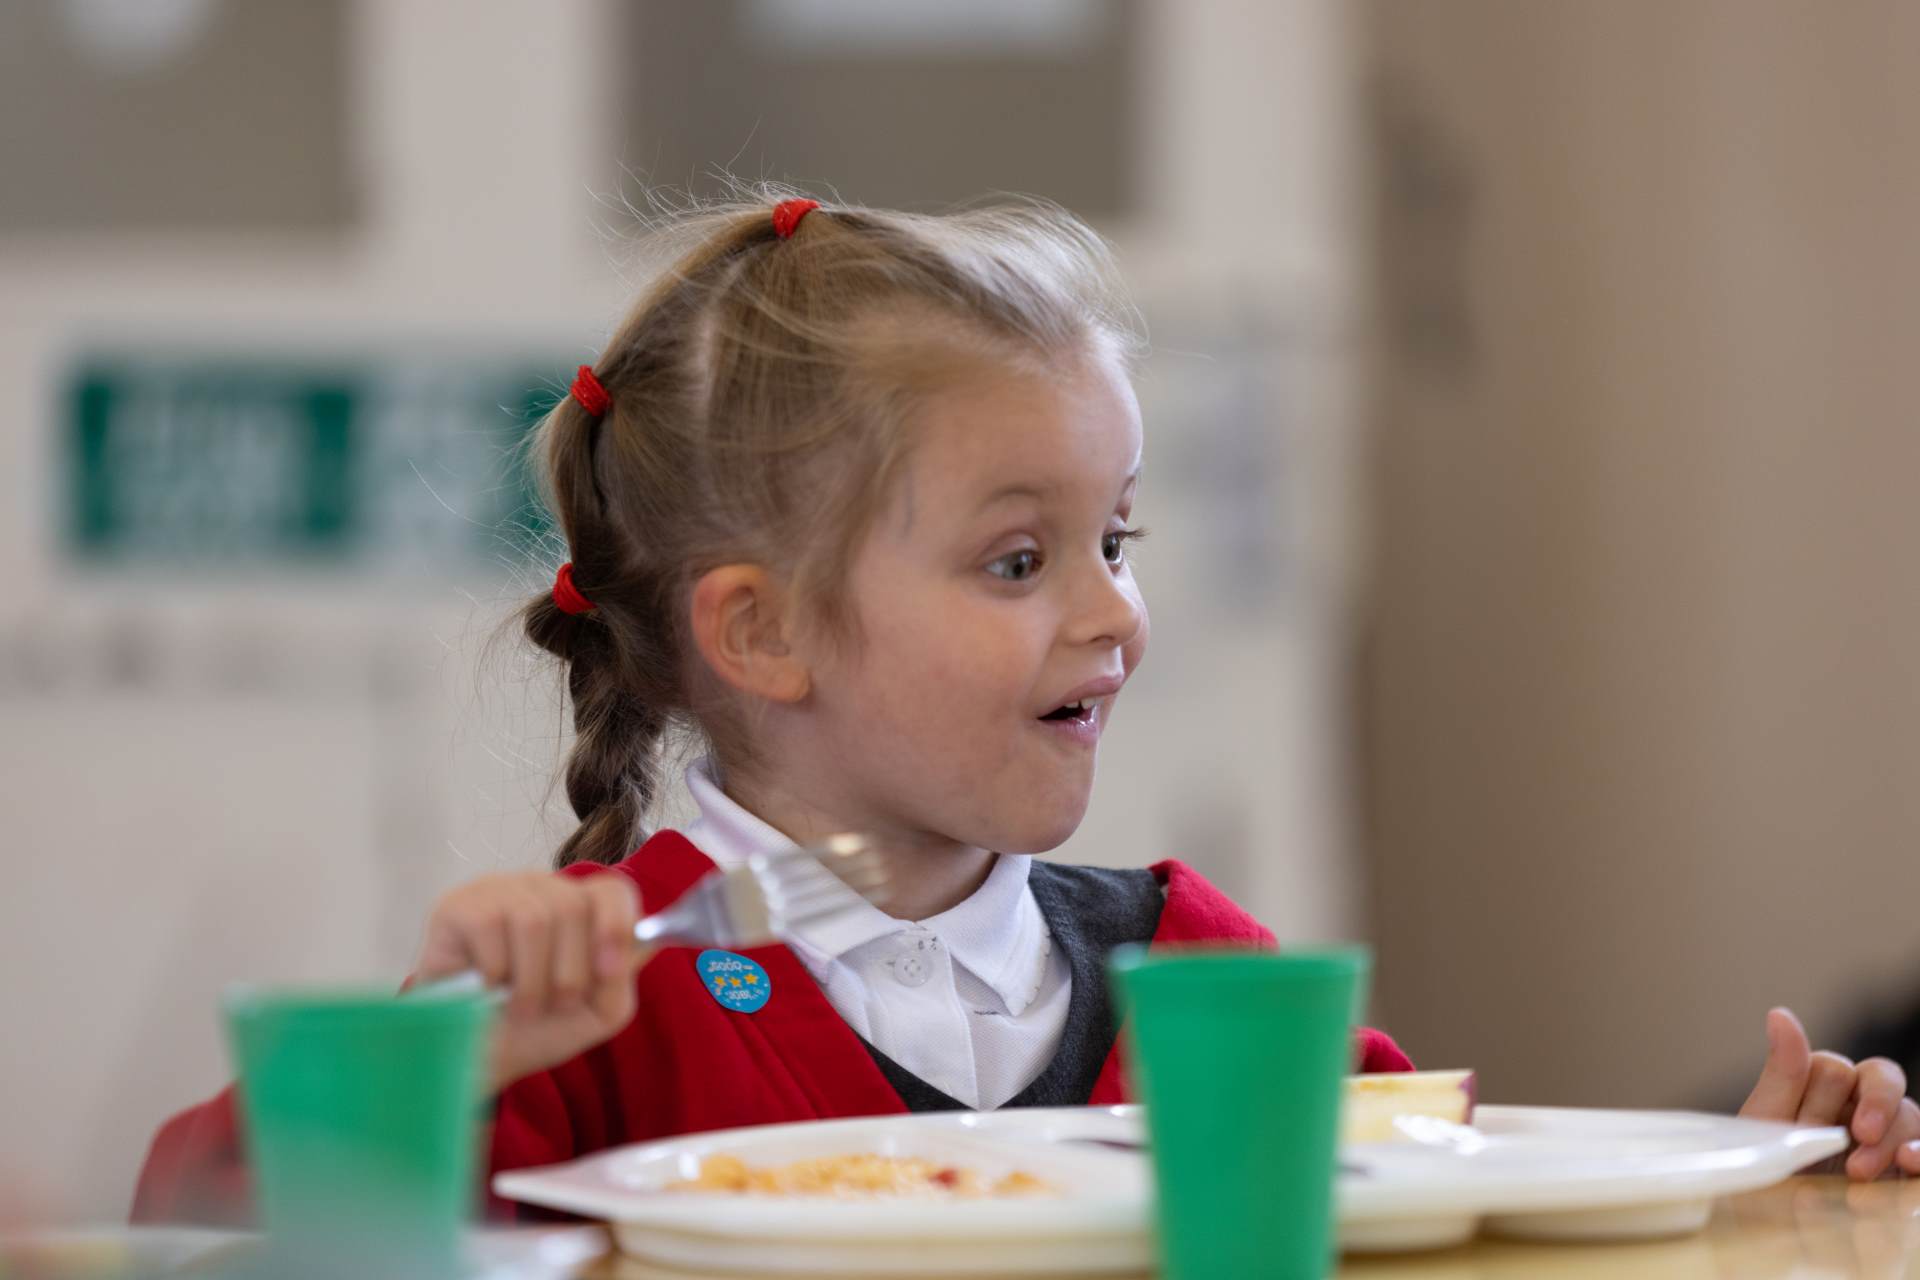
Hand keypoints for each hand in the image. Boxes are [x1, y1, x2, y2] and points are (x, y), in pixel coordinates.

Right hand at [412, 871, 645, 1093]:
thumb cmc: (538, 1029)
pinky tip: (486, 988)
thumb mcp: (598, 1011)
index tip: (609, 971)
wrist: (477, 1058)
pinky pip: (490, 927)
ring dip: (530, 982)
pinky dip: (493, 974)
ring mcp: (499, 891)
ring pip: (534, 920)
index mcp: (581, 909)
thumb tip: (641, 942)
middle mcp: (541, 890)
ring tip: (519, 1006)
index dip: (616, 926)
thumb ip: (623, 976)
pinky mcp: (458, 905)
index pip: (613, 890)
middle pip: (573, 907)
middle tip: (551, 1005)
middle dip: (569, 974)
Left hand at [1739, 1007, 1919, 1179]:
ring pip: (1908, 1114)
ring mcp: (1886, 1134)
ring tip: (1860, 1173)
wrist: (1775, 1216)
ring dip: (1890, 1140)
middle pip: (1884, 1079)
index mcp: (1821, 1085)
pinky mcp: (1903, 1166)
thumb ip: (1783, 1072)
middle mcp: (1857, 1103)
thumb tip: (1780, 1013)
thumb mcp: (1768, 1122)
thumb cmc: (1768, 1166)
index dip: (1824, 1098)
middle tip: (1860, 1135)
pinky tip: (1911, 1162)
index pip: (1837, 1069)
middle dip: (1875, 1104)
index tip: (1810, 1128)